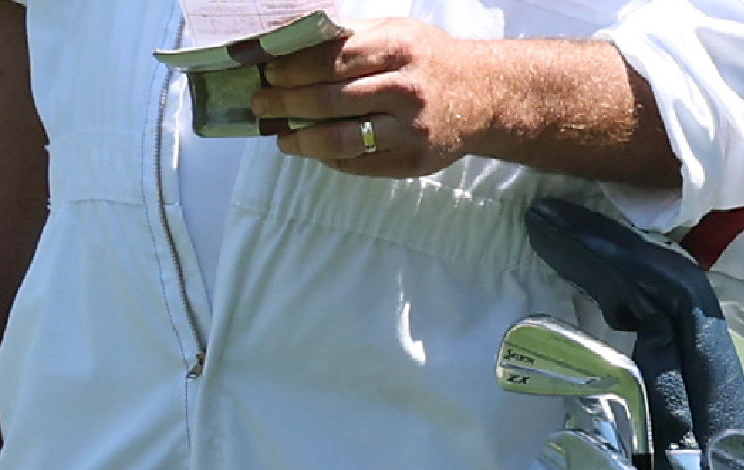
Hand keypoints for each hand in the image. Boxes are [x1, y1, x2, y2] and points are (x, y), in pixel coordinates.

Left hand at [254, 20, 492, 178]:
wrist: (482, 95)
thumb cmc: (426, 60)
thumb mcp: (396, 33)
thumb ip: (351, 37)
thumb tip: (291, 45)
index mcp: (397, 48)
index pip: (331, 59)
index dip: (293, 68)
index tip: (267, 72)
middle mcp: (405, 88)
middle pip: (329, 99)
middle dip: (285, 103)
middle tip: (260, 105)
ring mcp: (409, 129)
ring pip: (340, 139)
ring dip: (301, 139)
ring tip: (281, 137)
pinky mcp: (411, 161)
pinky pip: (358, 163)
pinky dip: (329, 157)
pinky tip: (314, 149)